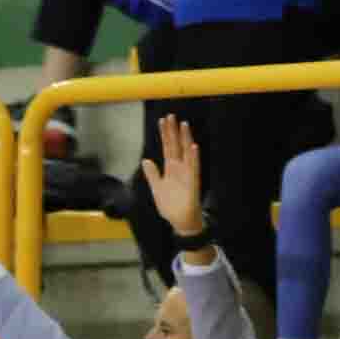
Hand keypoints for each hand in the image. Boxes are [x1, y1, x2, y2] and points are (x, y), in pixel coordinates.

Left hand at [138, 112, 206, 243]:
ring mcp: (187, 174)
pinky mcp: (193, 183)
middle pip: (176, 146)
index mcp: (171, 169)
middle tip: (171, 116)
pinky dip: (194, 158)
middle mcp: (180, 168)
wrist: (180, 222)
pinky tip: (193, 147)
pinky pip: (194, 168)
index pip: (167, 147)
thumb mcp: (157, 188)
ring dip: (185, 139)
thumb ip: (152, 174)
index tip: (162, 121)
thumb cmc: (171, 206)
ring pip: (186, 152)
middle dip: (173, 131)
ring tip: (184, 125)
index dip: (165, 135)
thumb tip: (145, 160)